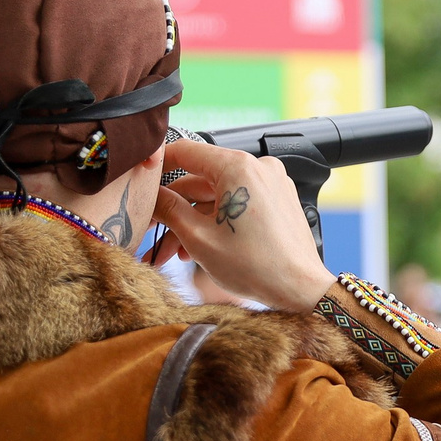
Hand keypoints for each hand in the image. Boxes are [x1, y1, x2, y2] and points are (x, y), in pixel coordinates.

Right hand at [152, 139, 334, 312]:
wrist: (299, 289)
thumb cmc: (257, 267)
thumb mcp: (198, 237)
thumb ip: (169, 209)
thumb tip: (150, 195)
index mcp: (238, 167)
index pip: (186, 151)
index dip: (158, 165)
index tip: (141, 178)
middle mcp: (257, 168)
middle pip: (201, 180)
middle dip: (175, 210)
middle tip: (151, 232)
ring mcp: (270, 183)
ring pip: (217, 196)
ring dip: (193, 221)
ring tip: (173, 252)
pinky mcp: (276, 200)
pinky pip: (237, 203)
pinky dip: (217, 221)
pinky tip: (199, 247)